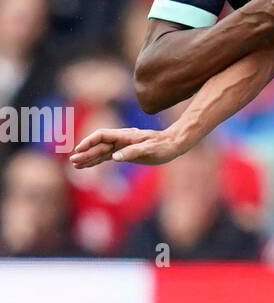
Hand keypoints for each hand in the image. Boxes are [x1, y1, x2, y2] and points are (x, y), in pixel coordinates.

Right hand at [69, 125, 185, 168]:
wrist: (173, 144)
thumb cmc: (162, 146)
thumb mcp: (149, 150)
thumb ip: (131, 153)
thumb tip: (114, 157)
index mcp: (124, 136)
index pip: (101, 136)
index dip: (88, 142)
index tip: (78, 150)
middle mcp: (120, 140)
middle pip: (98, 145)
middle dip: (85, 153)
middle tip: (72, 162)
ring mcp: (121, 146)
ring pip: (101, 152)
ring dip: (88, 158)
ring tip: (75, 165)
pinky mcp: (124, 153)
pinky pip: (107, 157)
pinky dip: (97, 161)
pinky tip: (88, 166)